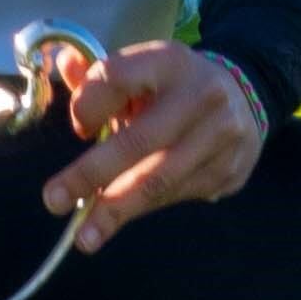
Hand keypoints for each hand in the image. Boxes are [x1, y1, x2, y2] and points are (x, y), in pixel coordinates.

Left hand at [36, 42, 265, 250]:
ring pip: (159, 180)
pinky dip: (142, 208)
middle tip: (54, 201)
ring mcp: (220, 137)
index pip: (117, 78)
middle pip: (138, 140)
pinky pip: (175, 196)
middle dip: (91, 174)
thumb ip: (99, 75)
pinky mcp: (229, 171)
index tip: (78, 129)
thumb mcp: (142, 71)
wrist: (247, 97)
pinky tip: (118, 219)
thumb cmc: (173, 87)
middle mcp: (200, 96)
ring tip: (84, 237)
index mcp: (169, 62)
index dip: (88, 106)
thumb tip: (63, 65)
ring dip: (116, 211)